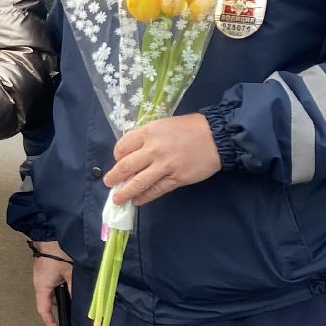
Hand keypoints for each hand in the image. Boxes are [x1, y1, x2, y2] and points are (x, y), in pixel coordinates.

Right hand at [31, 240, 73, 325]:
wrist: (51, 234)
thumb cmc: (58, 253)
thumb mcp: (70, 273)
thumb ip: (74, 288)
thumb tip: (80, 302)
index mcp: (42, 286)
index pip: (44, 310)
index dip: (51, 323)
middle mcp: (40, 284)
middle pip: (49, 302)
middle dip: (61, 309)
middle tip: (74, 316)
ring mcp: (43, 277)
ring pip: (53, 293)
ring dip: (63, 297)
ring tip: (77, 300)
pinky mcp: (47, 271)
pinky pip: (54, 285)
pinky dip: (62, 289)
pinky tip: (73, 287)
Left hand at [104, 113, 221, 206]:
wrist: (216, 137)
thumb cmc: (189, 128)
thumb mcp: (163, 124)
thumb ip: (147, 137)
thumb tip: (132, 153)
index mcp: (148, 132)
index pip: (122, 147)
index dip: (117, 156)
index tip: (118, 161)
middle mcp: (153, 149)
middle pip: (126, 166)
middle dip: (114, 177)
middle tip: (108, 183)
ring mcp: (164, 166)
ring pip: (138, 183)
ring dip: (125, 192)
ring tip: (118, 199)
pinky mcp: (176, 179)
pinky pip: (156, 190)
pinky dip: (144, 197)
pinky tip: (138, 200)